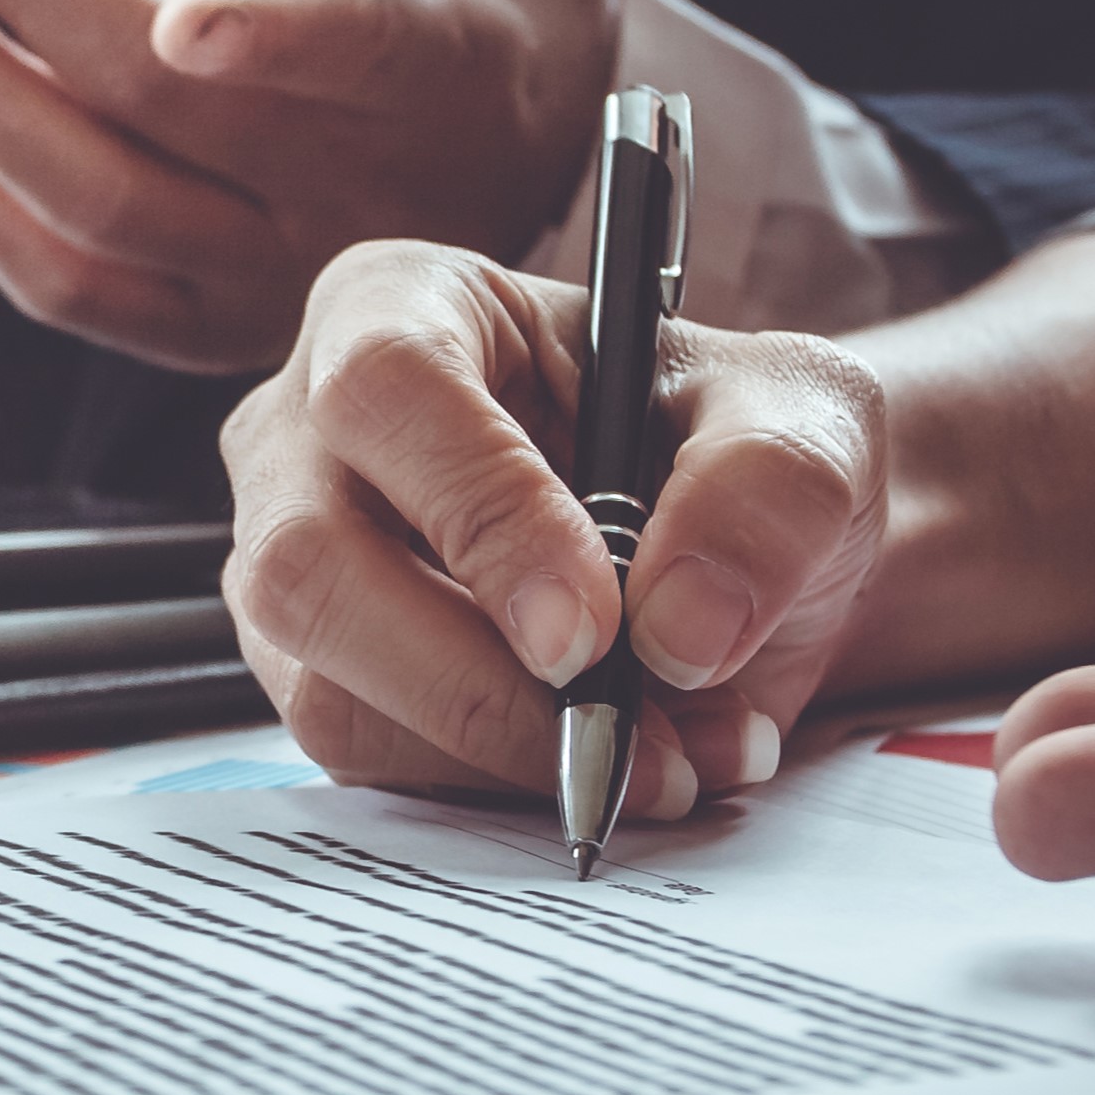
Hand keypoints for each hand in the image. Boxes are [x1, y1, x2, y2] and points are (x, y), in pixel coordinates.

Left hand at [0, 0, 618, 375]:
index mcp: (452, 70)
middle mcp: (361, 193)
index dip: (276, 37)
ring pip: (95, 206)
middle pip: (167, 107)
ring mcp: (274, 274)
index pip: (363, 51)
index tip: (183, 16)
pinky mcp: (204, 325)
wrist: (512, 172)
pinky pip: (68, 291)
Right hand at [218, 237, 886, 811]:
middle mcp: (307, 433)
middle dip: (469, 677)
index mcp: (400, 306)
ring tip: (664, 754)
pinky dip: (500, 788)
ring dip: (503, 752)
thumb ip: (768, 488)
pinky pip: (369, 762)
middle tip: (619, 732)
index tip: (594, 629)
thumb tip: (677, 630)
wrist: (727, 551)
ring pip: (324, 690)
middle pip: (308, 564)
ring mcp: (290, 565)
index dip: (482, 512)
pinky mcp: (318, 677)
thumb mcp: (805, 419)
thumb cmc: (730, 443)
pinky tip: (612, 759)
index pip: (387, 389)